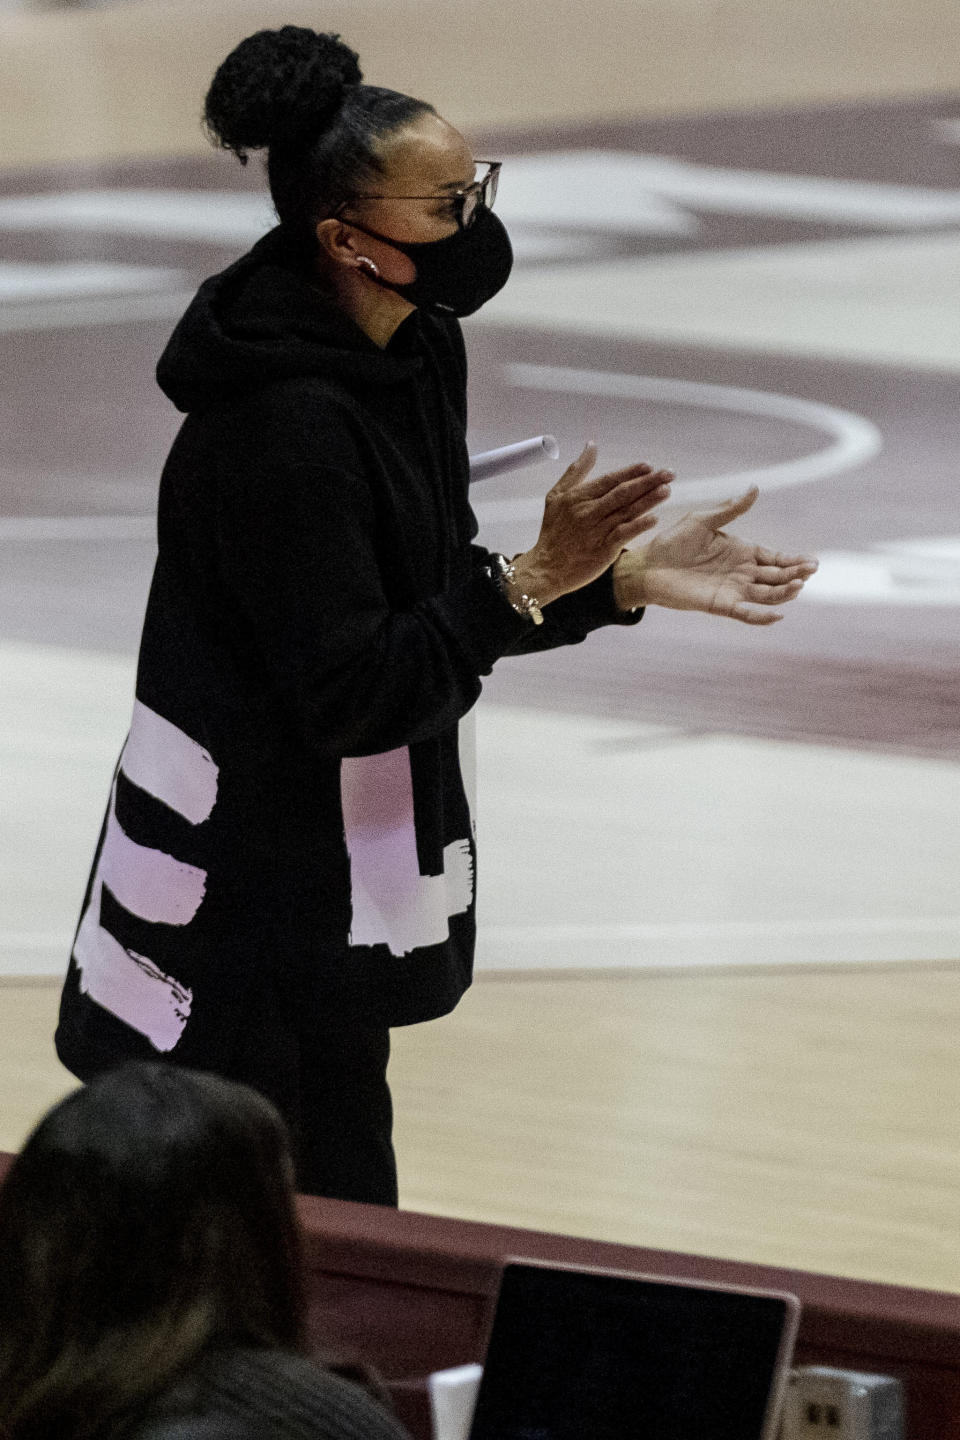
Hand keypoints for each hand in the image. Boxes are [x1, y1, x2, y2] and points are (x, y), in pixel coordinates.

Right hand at [512, 444, 672, 604]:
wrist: (546, 568)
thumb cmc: (552, 532)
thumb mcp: (556, 496)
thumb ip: (576, 470)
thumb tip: (591, 445)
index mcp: (579, 497)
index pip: (609, 480)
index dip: (631, 472)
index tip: (649, 466)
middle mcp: (588, 512)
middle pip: (622, 493)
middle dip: (648, 482)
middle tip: (669, 473)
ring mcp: (596, 531)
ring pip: (626, 512)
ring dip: (649, 500)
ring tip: (667, 490)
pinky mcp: (603, 550)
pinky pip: (623, 535)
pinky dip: (638, 526)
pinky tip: (654, 519)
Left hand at [613, 487, 817, 623]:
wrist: (648, 564)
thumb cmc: (673, 541)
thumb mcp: (704, 520)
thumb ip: (731, 509)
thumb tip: (755, 488)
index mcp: (742, 551)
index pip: (775, 558)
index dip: (794, 560)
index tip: (813, 561)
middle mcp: (742, 572)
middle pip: (777, 577)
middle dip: (795, 574)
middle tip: (811, 570)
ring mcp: (733, 590)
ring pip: (767, 595)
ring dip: (784, 593)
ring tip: (798, 586)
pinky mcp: (720, 605)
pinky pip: (745, 614)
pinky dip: (761, 617)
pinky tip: (777, 616)